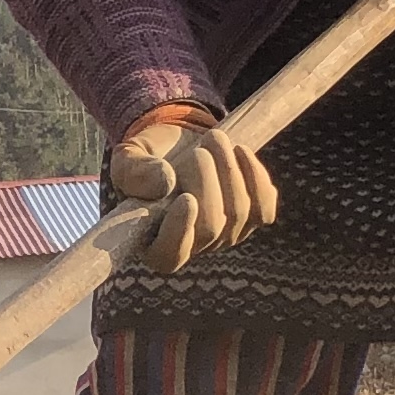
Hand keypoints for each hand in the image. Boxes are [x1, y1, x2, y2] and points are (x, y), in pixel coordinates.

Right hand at [105, 107, 278, 272]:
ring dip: (228, 167)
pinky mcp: (252, 219)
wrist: (179, 144)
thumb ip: (136, 172)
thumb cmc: (148, 158)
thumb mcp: (129, 158)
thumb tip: (165, 183)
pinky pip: (264, 206)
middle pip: (211, 226)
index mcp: (154, 242)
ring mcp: (226, 236)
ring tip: (214, 139)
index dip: (180, 232)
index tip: (187, 199)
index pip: (170, 255)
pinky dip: (255, 174)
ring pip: (239, 212)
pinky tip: (239, 152)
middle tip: (199, 150)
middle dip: (207, 180)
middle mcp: (193, 247)